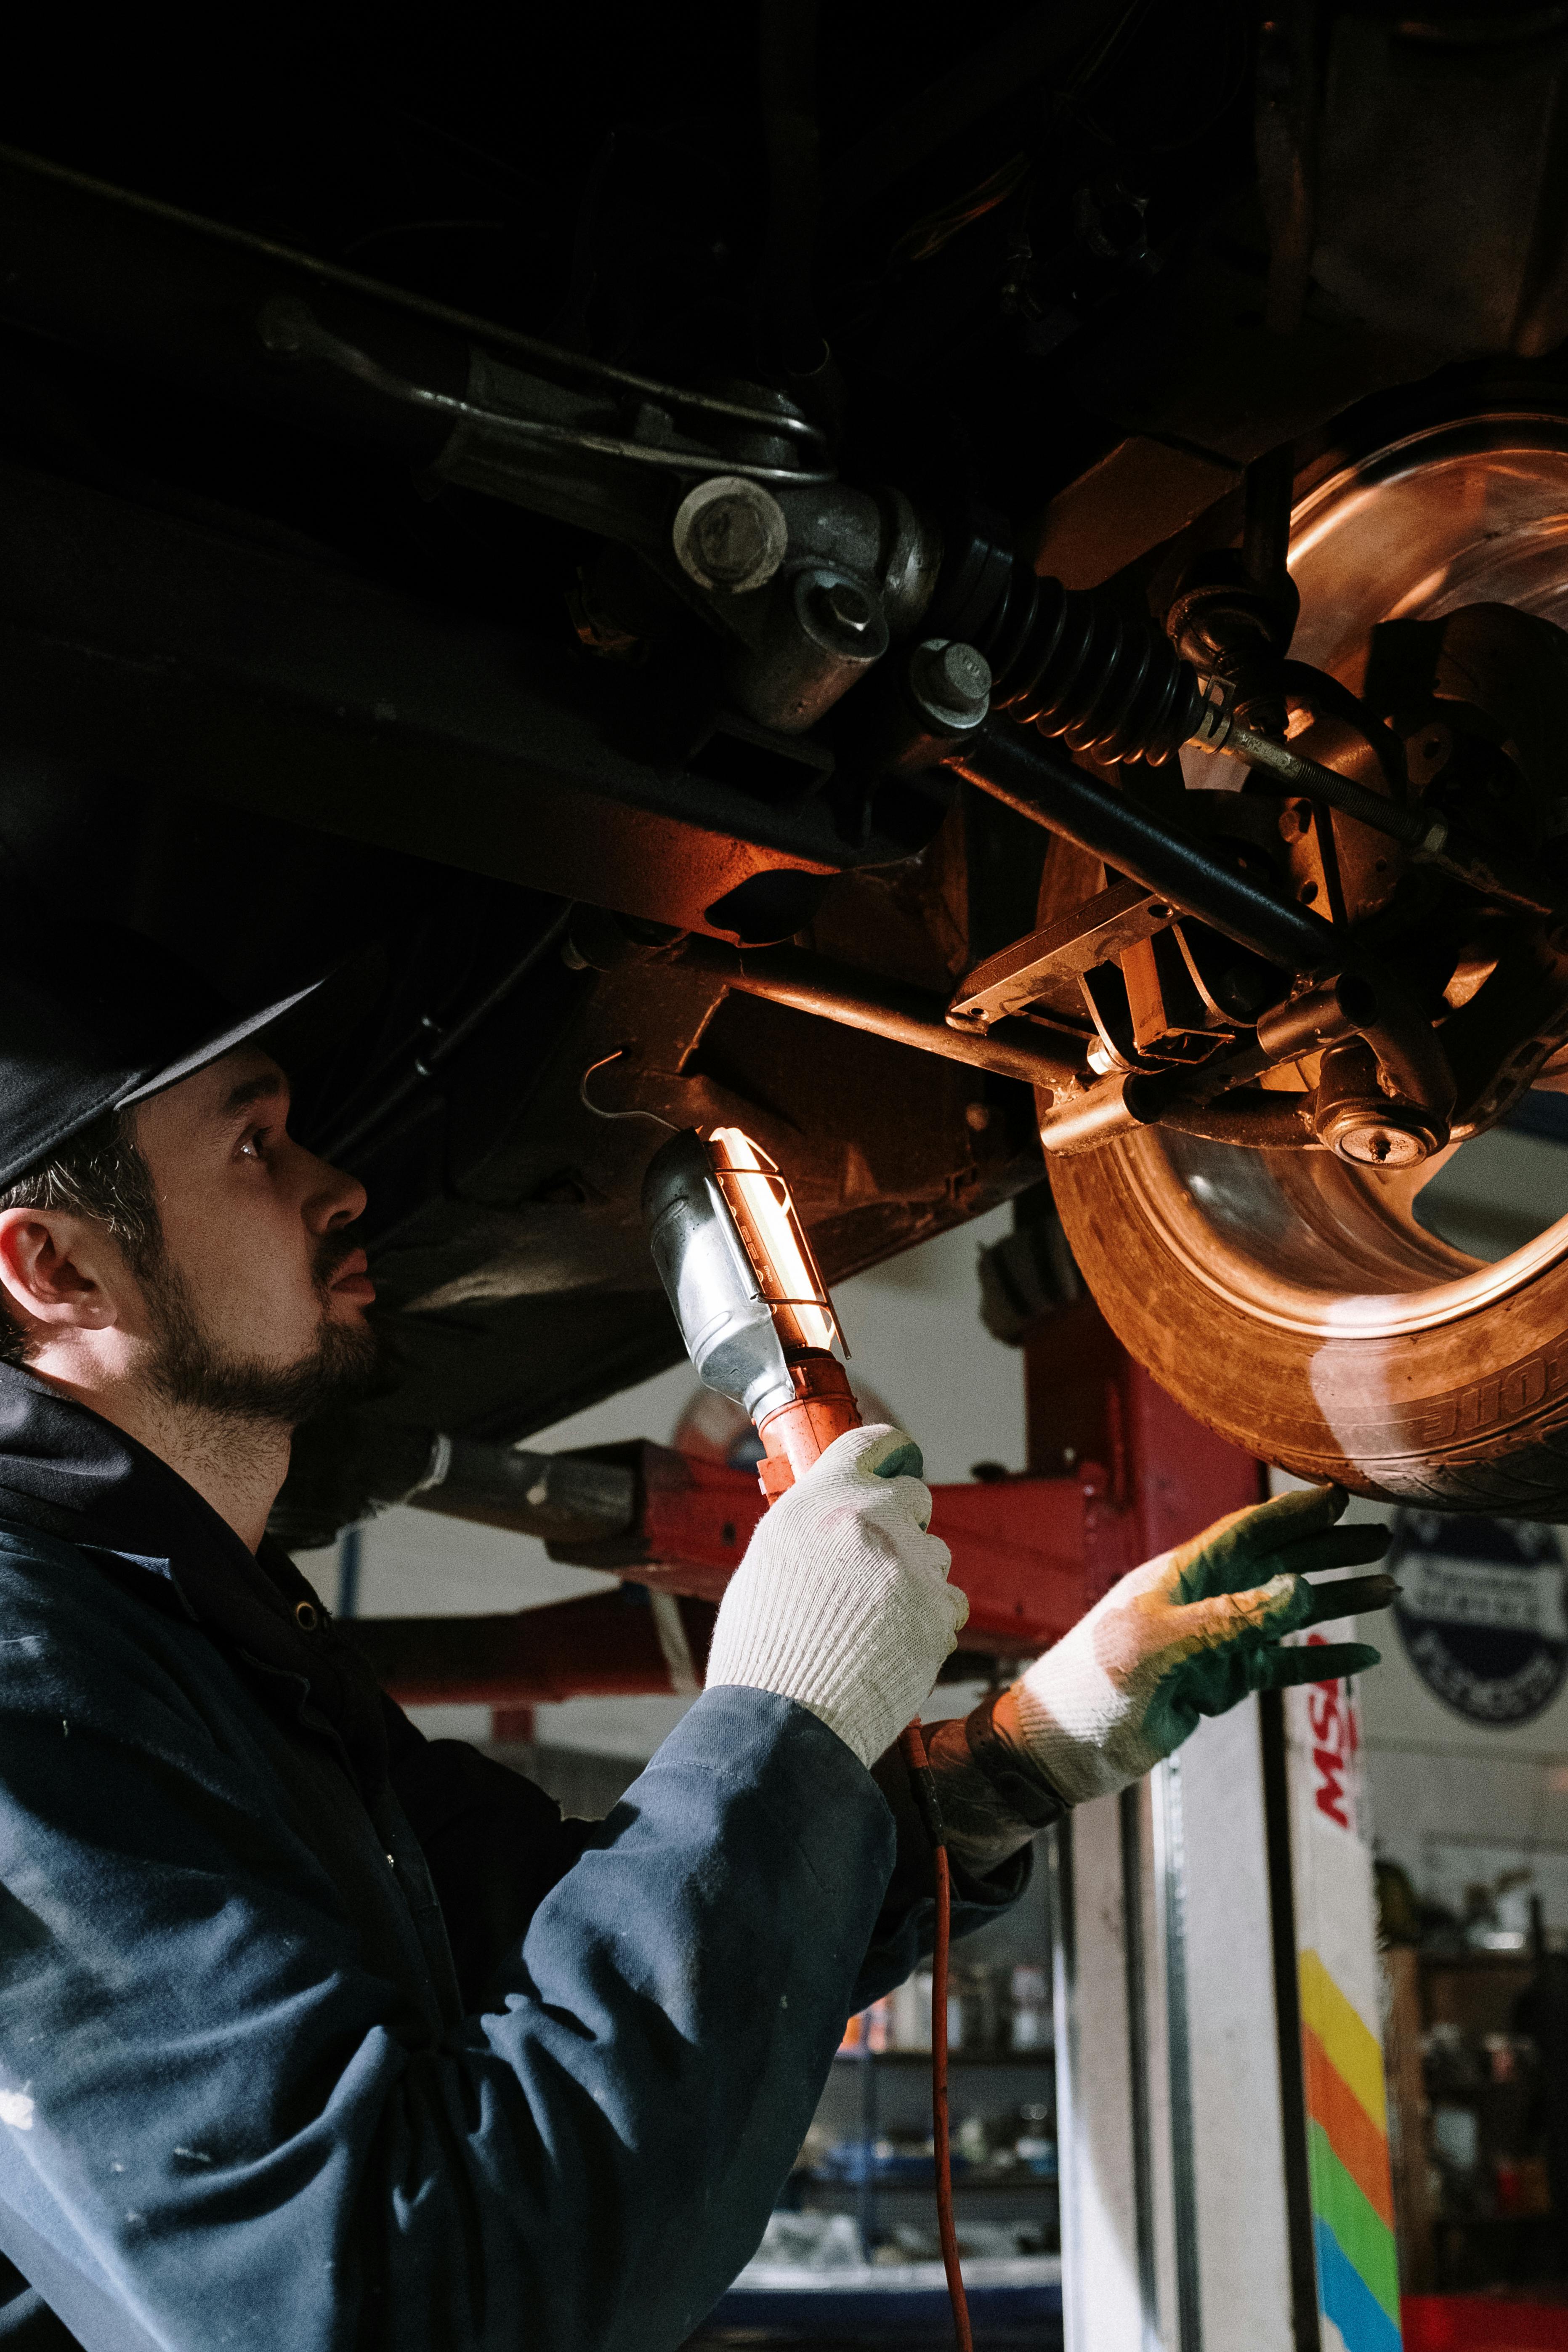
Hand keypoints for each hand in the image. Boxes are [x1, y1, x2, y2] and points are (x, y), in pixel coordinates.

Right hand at [703, 1423, 968, 1767]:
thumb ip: (810, 1525)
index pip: (871, 1443)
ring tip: (876, 1619)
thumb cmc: (763, 1649)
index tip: (897, 1457)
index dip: (890, 1449)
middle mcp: (869, 1520)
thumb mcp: (769, 1561)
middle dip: (902, 1523)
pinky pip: (950, 1602)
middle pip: (914, 1497)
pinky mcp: (936, 1612)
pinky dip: (930, 1620)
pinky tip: (894, 1644)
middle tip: (875, 1563)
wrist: (784, 1720)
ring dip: (916, 1576)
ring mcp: (908, 1565)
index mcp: (819, 1500)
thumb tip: (833, 1516)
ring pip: (935, 1553)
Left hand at [999, 1484, 1391, 1805]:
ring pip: (1287, 1613)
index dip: (1294, 1511)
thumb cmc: (1090, 1685)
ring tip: (1388, 1588)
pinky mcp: (1218, 1684)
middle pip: (1278, 1563)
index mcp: (1179, 1576)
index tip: (1342, 1493)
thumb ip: (1227, 1618)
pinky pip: (1280, 1665)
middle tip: (1383, 1537)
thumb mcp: (1155, 1646)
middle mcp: (1201, 1601)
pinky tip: (1362, 1657)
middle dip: (1329, 1547)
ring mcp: (1213, 1642)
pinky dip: (1321, 1660)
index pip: (1247, 1531)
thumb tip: (1297, 1586)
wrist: (1061, 1748)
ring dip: (1335, 1600)